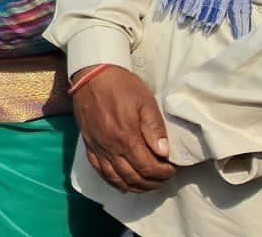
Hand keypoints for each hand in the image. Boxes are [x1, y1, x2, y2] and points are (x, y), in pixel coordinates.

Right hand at [71, 65, 176, 192]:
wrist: (91, 75)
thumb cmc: (121, 86)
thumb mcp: (145, 101)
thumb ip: (154, 128)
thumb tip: (164, 152)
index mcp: (126, 136)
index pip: (148, 167)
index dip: (164, 173)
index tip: (172, 169)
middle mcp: (110, 147)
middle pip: (133, 177)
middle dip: (153, 182)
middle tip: (164, 177)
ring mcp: (97, 147)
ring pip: (117, 179)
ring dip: (135, 186)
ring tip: (148, 183)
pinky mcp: (89, 145)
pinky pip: (100, 171)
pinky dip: (114, 182)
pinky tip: (124, 184)